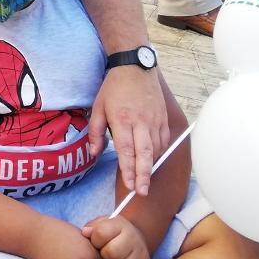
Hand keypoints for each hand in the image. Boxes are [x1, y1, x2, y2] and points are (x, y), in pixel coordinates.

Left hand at [83, 215, 150, 258]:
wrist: (133, 240)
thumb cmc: (111, 234)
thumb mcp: (100, 225)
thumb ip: (91, 227)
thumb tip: (85, 233)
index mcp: (121, 224)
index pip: (101, 233)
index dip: (95, 240)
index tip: (98, 242)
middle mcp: (134, 238)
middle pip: (112, 252)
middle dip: (104, 255)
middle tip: (105, 254)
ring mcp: (142, 254)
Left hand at [89, 67, 168, 195]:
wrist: (135, 67)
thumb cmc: (114, 88)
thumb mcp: (97, 108)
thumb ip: (95, 132)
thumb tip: (94, 153)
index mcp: (122, 119)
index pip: (126, 150)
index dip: (129, 170)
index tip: (130, 185)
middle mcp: (140, 121)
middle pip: (145, 153)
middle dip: (144, 175)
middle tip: (142, 192)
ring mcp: (154, 120)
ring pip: (156, 149)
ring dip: (151, 165)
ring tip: (145, 178)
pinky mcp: (162, 118)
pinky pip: (163, 140)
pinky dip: (159, 152)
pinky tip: (152, 159)